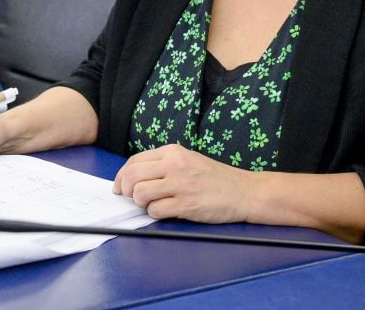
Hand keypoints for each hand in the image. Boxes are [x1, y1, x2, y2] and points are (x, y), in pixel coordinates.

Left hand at [113, 144, 254, 223]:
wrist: (244, 192)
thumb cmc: (216, 178)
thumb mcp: (188, 160)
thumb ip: (164, 165)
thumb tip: (135, 177)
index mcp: (173, 152)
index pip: (135, 161)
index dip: (122, 176)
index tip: (120, 186)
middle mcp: (174, 165)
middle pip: (132, 176)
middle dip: (126, 189)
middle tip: (131, 198)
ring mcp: (180, 184)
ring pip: (140, 193)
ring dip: (140, 203)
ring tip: (150, 204)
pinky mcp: (186, 204)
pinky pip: (155, 210)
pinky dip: (154, 213)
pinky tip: (164, 211)